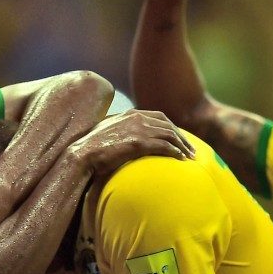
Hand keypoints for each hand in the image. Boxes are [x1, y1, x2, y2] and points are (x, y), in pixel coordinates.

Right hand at [68, 109, 194, 179]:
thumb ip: (121, 132)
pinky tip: (180, 159)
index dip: (172, 127)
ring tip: (190, 157)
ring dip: (182, 146)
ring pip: (169, 134)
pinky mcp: (139, 142)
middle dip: (182, 137)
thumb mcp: (108, 133)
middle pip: (168, 125)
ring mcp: (138, 129)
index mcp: (130, 114)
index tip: (179, 138)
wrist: (82, 154)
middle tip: (191, 149)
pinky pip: (164, 145)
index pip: (159, 117)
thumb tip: (127, 141)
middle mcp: (137, 117)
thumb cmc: (91, 148)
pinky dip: (175, 151)